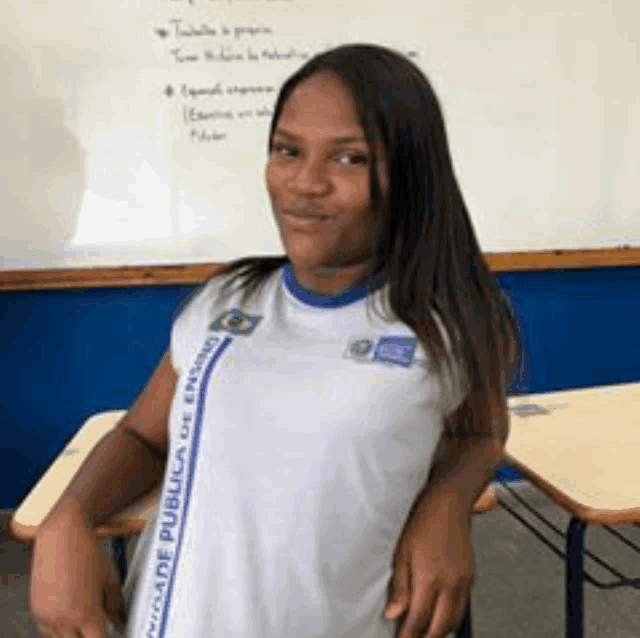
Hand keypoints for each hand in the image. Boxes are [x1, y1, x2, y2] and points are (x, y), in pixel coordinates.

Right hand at [30, 513, 127, 637]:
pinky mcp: (36, 612)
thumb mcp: (111, 578)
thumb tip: (121, 622)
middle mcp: (63, 619)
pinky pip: (48, 632)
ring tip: (84, 616)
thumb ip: (116, 605)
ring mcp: (47, 617)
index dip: (105, 637)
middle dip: (90, 636)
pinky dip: (59, 629)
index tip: (110, 632)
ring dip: (74, 634)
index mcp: (85, 613)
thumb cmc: (88, 552)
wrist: (62, 536)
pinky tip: (69, 613)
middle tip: (96, 625)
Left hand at [384, 490, 474, 637]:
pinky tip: (438, 613)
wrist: (450, 505)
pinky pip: (461, 608)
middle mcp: (450, 584)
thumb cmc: (424, 521)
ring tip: (423, 631)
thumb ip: (399, 586)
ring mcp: (463, 582)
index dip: (408, 636)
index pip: (418, 620)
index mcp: (429, 577)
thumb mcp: (401, 552)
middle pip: (439, 628)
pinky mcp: (470, 578)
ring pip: (453, 621)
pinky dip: (449, 617)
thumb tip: (393, 614)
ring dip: (439, 631)